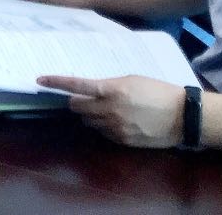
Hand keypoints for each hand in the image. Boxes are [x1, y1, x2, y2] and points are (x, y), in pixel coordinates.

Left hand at [38, 74, 185, 148]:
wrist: (181, 116)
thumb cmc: (158, 91)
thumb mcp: (132, 80)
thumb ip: (109, 85)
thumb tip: (92, 90)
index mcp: (112, 90)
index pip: (76, 86)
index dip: (56, 82)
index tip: (40, 80)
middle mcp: (109, 109)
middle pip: (77, 107)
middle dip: (76, 102)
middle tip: (83, 98)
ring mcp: (114, 127)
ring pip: (88, 121)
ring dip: (90, 115)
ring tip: (107, 110)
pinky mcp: (121, 140)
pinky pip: (102, 133)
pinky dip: (104, 126)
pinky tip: (119, 121)